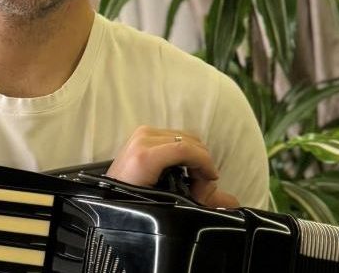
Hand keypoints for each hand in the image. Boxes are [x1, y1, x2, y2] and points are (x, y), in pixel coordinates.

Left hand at [105, 125, 240, 207]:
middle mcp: (142, 139)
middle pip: (188, 140)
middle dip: (201, 162)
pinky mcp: (141, 134)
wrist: (107, 200)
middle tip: (200, 187)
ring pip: (183, 136)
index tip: (212, 178)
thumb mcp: (167, 204)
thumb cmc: (132, 204)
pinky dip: (183, 151)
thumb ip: (200, 199)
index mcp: (145, 155)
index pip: (186, 148)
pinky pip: (172, 136)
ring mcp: (141, 134)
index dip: (205, 163)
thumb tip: (231, 203)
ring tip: (191, 180)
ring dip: (193, 156)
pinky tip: (181, 170)